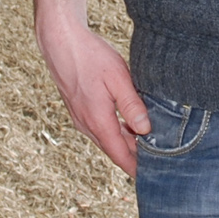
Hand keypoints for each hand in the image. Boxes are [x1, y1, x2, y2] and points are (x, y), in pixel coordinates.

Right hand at [37, 20, 150, 174]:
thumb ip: (132, 105)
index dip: (136, 168)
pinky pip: (99, 128)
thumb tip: (146, 130)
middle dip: (134, 156)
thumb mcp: (117, 78)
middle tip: (159, 160)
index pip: (120, 155)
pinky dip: (115, 131)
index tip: (153, 176)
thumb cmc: (90, 56)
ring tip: (148, 143)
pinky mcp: (78, 109)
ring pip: (106, 138)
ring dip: (125, 142)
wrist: (60, 41)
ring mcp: (80, 117)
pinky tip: (128, 123)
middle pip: (114, 149)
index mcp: (98, 121)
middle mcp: (86, 124)